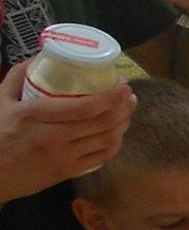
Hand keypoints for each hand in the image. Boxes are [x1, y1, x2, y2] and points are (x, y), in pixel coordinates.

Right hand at [0, 63, 136, 199]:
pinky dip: (114, 144)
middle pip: (101, 122)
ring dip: (122, 125)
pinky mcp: (66, 172)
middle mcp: (51, 136)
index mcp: (33, 114)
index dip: (110, 97)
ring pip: (106, 140)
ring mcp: (61, 157)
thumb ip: (18, 76)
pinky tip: (117, 134)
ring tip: (127, 112)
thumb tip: (41, 56)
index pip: (83, 107)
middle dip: (123, 108)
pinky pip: (101, 158)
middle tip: (130, 97)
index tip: (123, 85)